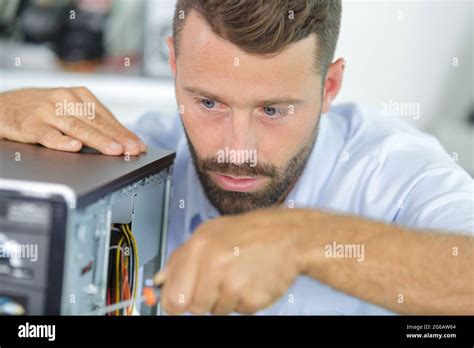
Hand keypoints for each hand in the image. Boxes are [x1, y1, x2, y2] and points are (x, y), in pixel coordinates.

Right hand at [0, 87, 146, 154]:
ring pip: (77, 127)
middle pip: (96, 122)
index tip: (139, 145)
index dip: (124, 132)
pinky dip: (61, 141)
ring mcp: (48, 111)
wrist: (4, 106)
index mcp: (79, 95)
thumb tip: (121, 140)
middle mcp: (65, 99)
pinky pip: (48, 134)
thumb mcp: (69, 109)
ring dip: (98, 140)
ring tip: (114, 150)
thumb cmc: (43, 110)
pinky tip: (74, 146)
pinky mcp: (30, 124)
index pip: (107, 117)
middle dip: (118, 138)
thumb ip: (92, 122)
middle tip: (133, 150)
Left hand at [157, 208, 304, 314]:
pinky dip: (243, 301)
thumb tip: (160, 280)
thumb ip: (181, 256)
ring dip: (224, 299)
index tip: (179, 303)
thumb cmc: (248, 233)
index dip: (174, 303)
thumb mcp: (209, 232)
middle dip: (201, 300)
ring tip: (237, 275)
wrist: (287, 236)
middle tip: (215, 284)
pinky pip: (238, 312)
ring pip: (216, 311)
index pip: (172, 296)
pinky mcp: (252, 299)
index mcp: (199, 248)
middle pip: (193, 307)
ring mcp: (234, 284)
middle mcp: (214, 266)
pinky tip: (250, 280)